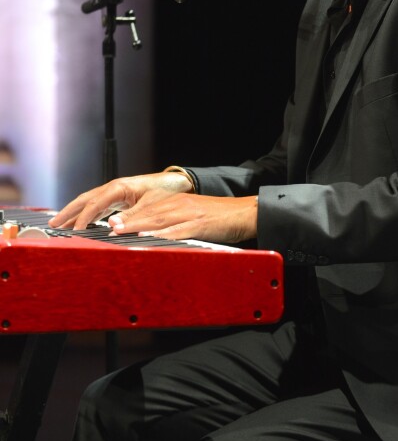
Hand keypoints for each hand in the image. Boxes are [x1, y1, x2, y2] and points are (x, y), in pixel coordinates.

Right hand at [48, 172, 193, 230]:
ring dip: (74, 213)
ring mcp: (115, 192)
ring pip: (89, 202)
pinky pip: (97, 206)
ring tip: (60, 225)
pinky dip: (86, 214)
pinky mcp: (119, 198)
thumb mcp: (151, 205)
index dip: (83, 218)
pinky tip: (81, 223)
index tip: (74, 232)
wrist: (177, 182)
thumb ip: (132, 216)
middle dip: (68, 212)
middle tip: (53, 225)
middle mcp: (114, 188)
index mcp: (119, 187)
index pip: (94, 203)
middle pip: (85, 199)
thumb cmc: (165, 191)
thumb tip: (112, 226)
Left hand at [107, 193, 258, 243]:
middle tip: (109, 227)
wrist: (244, 212)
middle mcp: (179, 206)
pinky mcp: (199, 225)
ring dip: (138, 225)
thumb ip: (174, 224)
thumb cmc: (219, 217)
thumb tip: (154, 235)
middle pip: (149, 214)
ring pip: (159, 220)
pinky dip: (163, 234)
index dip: (129, 217)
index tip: (111, 224)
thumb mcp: (193, 216)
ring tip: (120, 231)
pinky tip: (151, 237)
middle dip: (128, 221)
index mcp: (177, 204)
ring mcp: (189, 215)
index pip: (148, 210)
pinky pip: (178, 230)